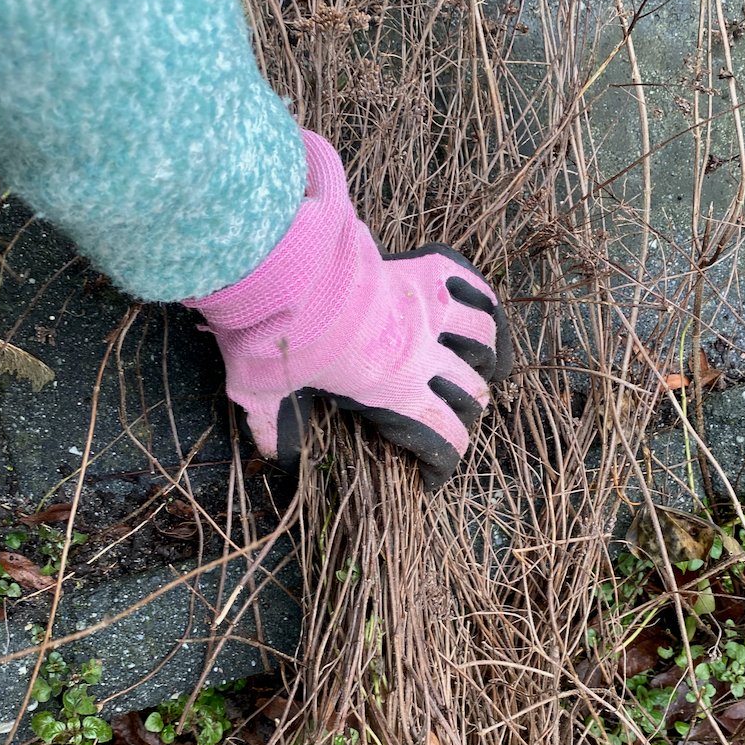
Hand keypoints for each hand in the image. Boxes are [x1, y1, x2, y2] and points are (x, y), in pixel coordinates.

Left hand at [188, 132, 511, 486]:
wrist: (282, 269)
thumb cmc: (271, 336)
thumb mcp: (259, 391)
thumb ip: (271, 423)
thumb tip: (276, 453)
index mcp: (392, 391)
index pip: (443, 434)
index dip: (447, 460)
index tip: (433, 475)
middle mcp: (422, 354)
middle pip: (471, 390)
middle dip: (468, 408)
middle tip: (454, 412)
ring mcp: (427, 309)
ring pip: (481, 337)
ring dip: (485, 355)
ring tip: (482, 362)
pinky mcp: (422, 270)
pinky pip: (469, 284)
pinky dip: (481, 297)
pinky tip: (482, 307)